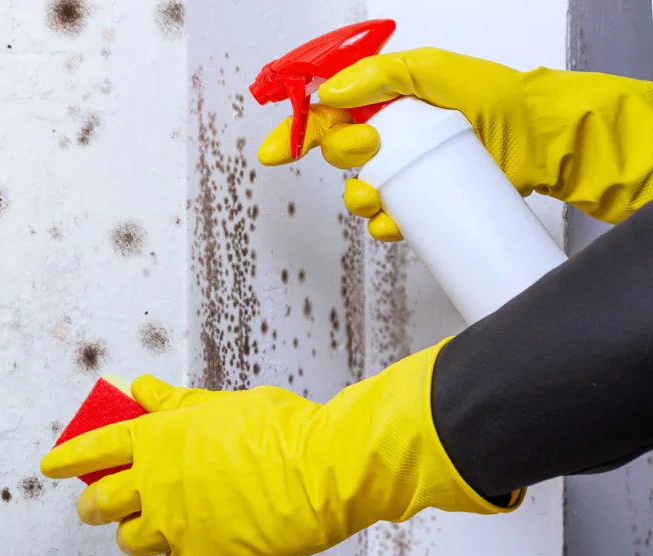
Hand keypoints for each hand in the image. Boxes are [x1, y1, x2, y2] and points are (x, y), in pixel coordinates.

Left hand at [41, 343, 519, 555]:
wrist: (322, 470)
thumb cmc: (279, 428)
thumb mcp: (221, 404)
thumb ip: (174, 403)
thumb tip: (141, 389)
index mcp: (156, 438)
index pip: (93, 447)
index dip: (67, 456)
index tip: (50, 465)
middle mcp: (156, 483)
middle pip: (99, 502)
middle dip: (91, 502)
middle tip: (93, 503)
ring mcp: (176, 523)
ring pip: (129, 540)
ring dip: (132, 533)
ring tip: (145, 526)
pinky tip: (190, 546)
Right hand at [259, 48, 652, 236]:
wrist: (539, 141)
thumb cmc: (496, 98)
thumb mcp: (435, 70)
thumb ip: (382, 74)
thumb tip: (334, 93)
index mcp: (383, 100)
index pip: (325, 114)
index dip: (294, 133)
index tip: (276, 151)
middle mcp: (389, 136)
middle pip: (336, 155)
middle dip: (342, 155)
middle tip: (370, 146)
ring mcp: (405, 171)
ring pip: (357, 194)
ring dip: (360, 197)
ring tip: (386, 191)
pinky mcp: (421, 204)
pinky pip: (385, 224)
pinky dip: (386, 226)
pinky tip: (399, 220)